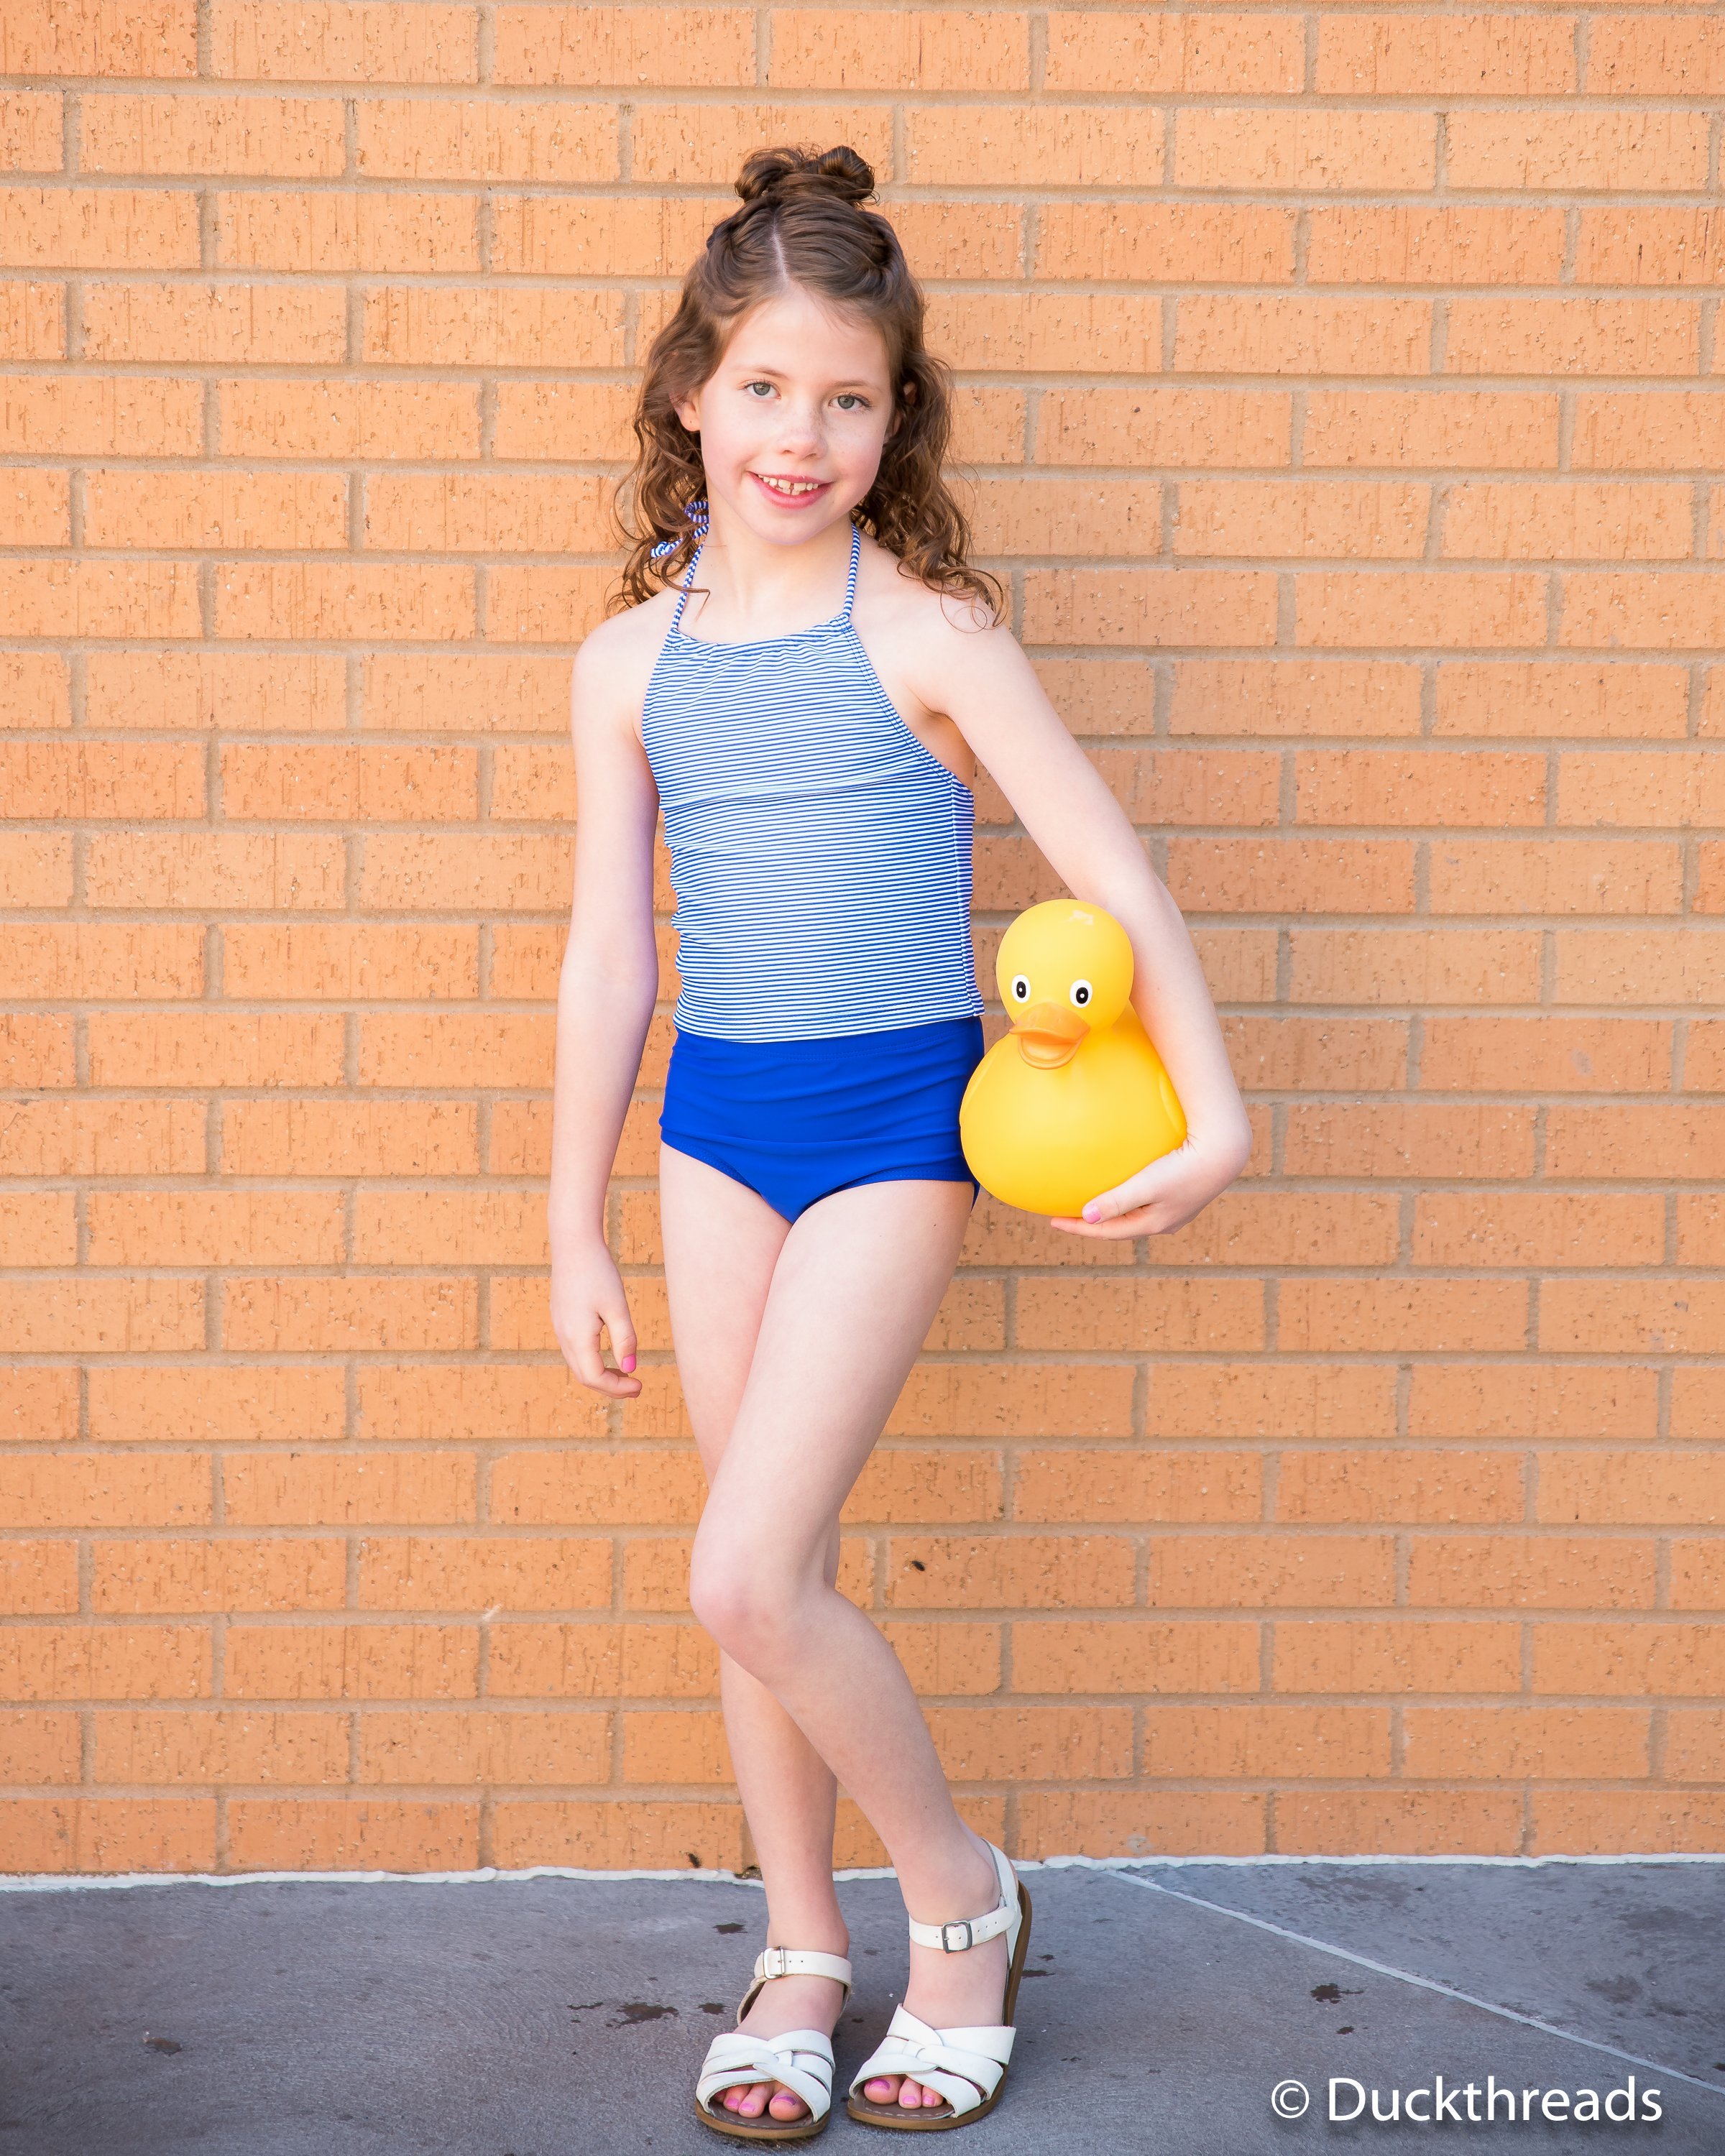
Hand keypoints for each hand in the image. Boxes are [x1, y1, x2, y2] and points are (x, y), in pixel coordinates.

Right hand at [550, 1241, 641, 1395]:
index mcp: (578, 1337)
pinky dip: (593, 1361)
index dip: (618, 1388)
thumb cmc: (598, 1272)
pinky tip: (609, 1356)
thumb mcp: (617, 1306)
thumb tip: (630, 1369)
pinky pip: (575, 1352)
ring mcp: (560, 1328)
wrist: (574, 1244)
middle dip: (610, 1387)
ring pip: (579, 1365)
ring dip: (601, 1375)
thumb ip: (625, 1339)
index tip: (640, 1386)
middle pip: (585, 1376)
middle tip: (636, 1388)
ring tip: (626, 1376)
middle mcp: (564, 1337)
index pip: (595, 1378)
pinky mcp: (561, 1320)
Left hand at [1048, 1128, 1251, 1240]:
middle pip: (1120, 1227)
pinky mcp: (1183, 1191)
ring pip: (1135, 1214)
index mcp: (1153, 1225)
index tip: (1052, 1222)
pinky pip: (1147, 1198)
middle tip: (1068, 1215)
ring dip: (1112, 1211)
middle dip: (1094, 1223)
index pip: (1107, 1232)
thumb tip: (1087, 1217)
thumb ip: (1117, 1200)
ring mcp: (1176, 1208)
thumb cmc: (1184, 1167)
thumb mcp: (1147, 1185)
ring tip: (1092, 1202)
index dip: (1079, 1229)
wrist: (1225, 1153)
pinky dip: (1129, 1196)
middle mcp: (1164, 1222)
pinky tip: (1125, 1178)